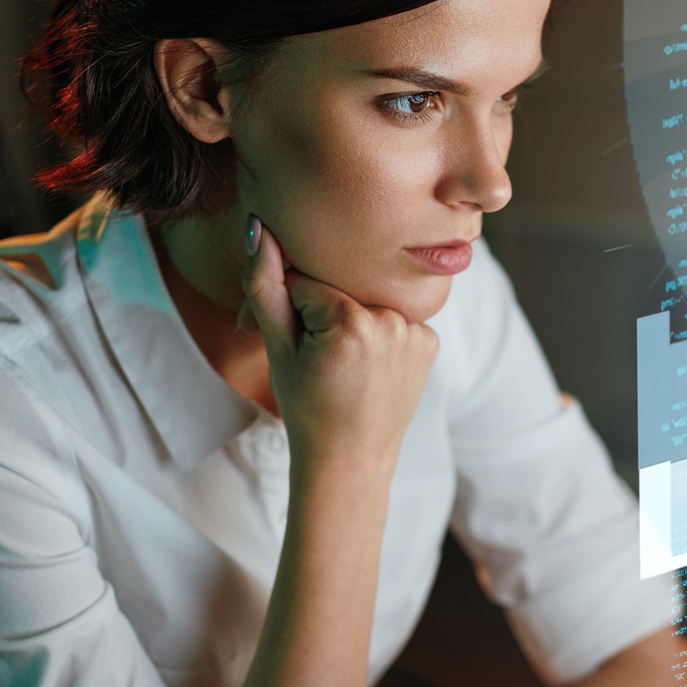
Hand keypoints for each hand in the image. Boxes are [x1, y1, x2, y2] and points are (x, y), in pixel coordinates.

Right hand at [243, 221, 436, 477]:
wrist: (349, 460)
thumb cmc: (306, 408)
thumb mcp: (277, 348)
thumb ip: (264, 284)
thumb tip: (256, 225)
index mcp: (351, 320)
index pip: (307, 283)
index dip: (293, 313)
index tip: (299, 350)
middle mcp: (392, 319)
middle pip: (341, 288)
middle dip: (323, 313)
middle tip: (323, 362)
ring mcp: (417, 331)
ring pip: (367, 300)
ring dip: (352, 321)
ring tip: (345, 367)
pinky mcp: (430, 341)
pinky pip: (393, 318)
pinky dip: (379, 335)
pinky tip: (371, 368)